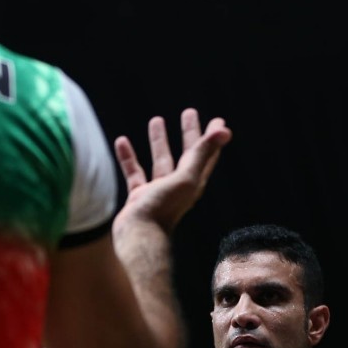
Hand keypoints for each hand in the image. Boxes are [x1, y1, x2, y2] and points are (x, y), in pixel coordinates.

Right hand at [112, 109, 230, 235]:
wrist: (138, 235)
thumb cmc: (163, 208)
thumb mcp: (186, 177)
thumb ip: (202, 153)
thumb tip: (225, 130)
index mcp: (193, 181)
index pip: (206, 154)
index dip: (212, 137)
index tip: (218, 120)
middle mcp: (178, 185)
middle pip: (186, 154)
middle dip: (188, 133)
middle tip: (189, 112)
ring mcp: (157, 191)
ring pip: (160, 160)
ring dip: (159, 141)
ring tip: (156, 119)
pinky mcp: (138, 196)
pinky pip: (134, 171)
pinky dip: (129, 156)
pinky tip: (122, 141)